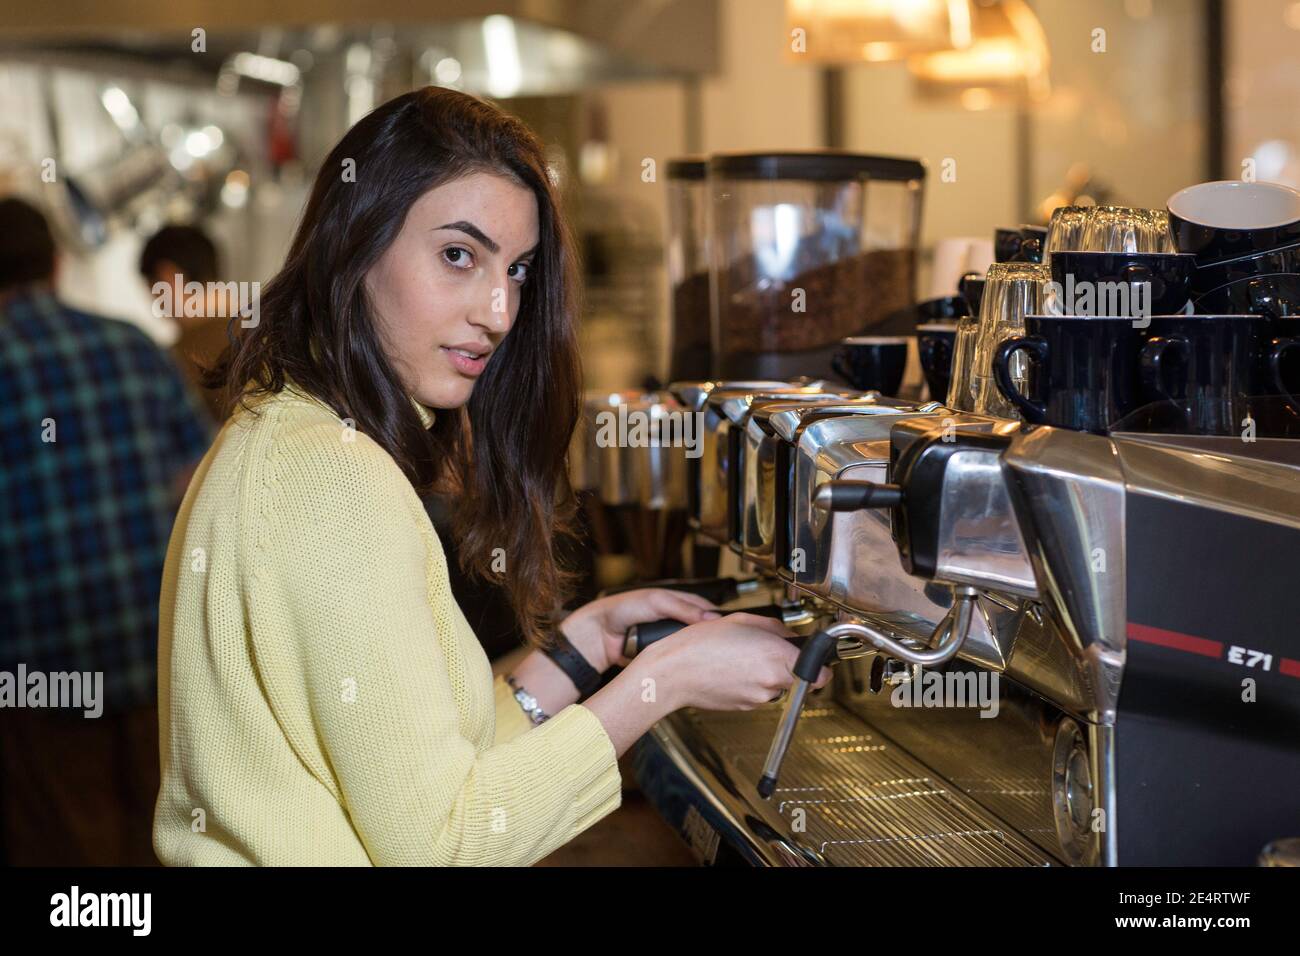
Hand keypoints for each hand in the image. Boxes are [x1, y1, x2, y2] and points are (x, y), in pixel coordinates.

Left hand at [558, 588, 720, 672]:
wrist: (599, 635)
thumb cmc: (623, 610)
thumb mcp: (656, 602)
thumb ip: (683, 608)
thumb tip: (711, 617)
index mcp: (676, 603)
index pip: (705, 609)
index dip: (718, 619)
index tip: (731, 628)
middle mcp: (674, 620)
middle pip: (701, 631)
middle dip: (711, 638)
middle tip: (724, 647)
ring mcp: (667, 639)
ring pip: (691, 648)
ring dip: (697, 653)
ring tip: (712, 659)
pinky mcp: (660, 656)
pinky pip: (677, 661)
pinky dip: (683, 664)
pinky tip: (693, 669)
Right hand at [632, 612, 830, 712]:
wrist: (673, 672)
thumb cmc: (700, 645)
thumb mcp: (742, 620)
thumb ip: (775, 628)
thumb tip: (788, 636)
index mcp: (776, 658)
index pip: (821, 676)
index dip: (820, 667)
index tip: (814, 661)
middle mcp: (770, 683)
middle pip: (797, 678)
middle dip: (786, 664)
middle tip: (765, 650)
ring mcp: (757, 699)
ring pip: (775, 686)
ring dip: (765, 673)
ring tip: (740, 657)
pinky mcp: (744, 707)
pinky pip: (756, 693)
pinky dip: (749, 682)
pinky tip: (731, 669)